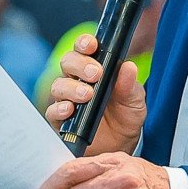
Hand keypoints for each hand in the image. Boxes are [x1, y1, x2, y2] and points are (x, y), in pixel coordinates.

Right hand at [43, 35, 146, 156]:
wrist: (121, 145)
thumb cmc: (125, 116)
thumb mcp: (134, 100)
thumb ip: (130, 85)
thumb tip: (129, 67)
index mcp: (95, 68)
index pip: (84, 49)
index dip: (84, 43)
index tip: (92, 45)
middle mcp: (77, 81)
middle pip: (67, 63)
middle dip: (79, 65)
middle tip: (95, 73)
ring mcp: (67, 99)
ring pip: (58, 85)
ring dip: (71, 88)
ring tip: (87, 95)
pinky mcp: (61, 120)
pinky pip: (52, 111)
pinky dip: (59, 109)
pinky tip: (70, 110)